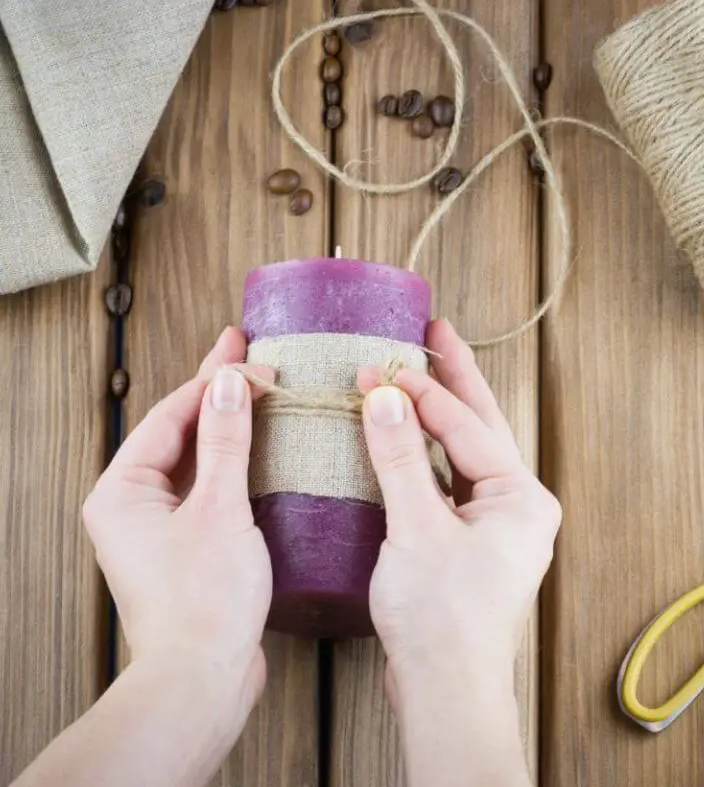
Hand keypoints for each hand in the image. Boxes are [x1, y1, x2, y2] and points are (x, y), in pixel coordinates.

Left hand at [82, 327, 274, 710]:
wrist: (203, 676)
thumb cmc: (203, 600)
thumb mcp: (219, 508)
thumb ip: (225, 441)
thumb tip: (228, 382)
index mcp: (122, 491)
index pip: (169, 415)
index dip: (210, 381)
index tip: (247, 354)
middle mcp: (133, 505)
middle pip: (179, 431)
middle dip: (214, 392)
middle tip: (243, 348)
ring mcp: (160, 527)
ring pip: (196, 459)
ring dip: (228, 423)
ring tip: (257, 386)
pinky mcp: (189, 546)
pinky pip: (210, 487)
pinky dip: (235, 461)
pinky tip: (261, 445)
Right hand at [358, 319, 560, 786]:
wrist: (445, 690)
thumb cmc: (442, 619)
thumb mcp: (417, 530)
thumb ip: (401, 460)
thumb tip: (386, 397)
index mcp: (520, 498)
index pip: (467, 427)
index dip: (422, 393)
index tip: (379, 366)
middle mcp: (516, 505)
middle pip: (480, 427)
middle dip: (455, 379)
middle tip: (434, 330)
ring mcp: (495, 525)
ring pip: (463, 453)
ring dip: (439, 413)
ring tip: (420, 367)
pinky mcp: (469, 543)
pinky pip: (448, 482)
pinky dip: (426, 455)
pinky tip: (406, 434)